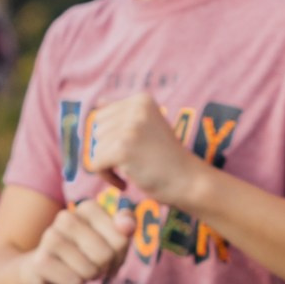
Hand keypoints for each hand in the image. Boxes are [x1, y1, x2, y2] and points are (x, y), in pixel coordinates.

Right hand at [22, 200, 134, 283]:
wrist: (46, 269)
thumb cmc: (86, 252)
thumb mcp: (112, 238)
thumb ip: (126, 226)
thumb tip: (128, 226)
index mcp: (87, 208)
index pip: (121, 237)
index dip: (121, 253)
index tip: (111, 253)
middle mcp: (66, 218)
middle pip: (105, 254)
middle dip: (105, 267)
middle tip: (95, 265)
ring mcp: (50, 238)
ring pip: (89, 269)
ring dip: (89, 276)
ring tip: (79, 269)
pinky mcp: (40, 261)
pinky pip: (74, 282)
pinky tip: (65, 277)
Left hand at [85, 93, 203, 206]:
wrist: (189, 181)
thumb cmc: (167, 158)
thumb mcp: (149, 126)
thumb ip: (124, 113)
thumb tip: (99, 101)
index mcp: (141, 99)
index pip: (102, 116)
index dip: (111, 138)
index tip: (130, 151)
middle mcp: (136, 108)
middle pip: (97, 131)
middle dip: (109, 151)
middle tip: (133, 163)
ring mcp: (130, 127)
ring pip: (96, 148)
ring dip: (110, 165)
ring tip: (133, 171)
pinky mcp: (123, 148)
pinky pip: (95, 164)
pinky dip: (107, 178)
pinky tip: (124, 184)